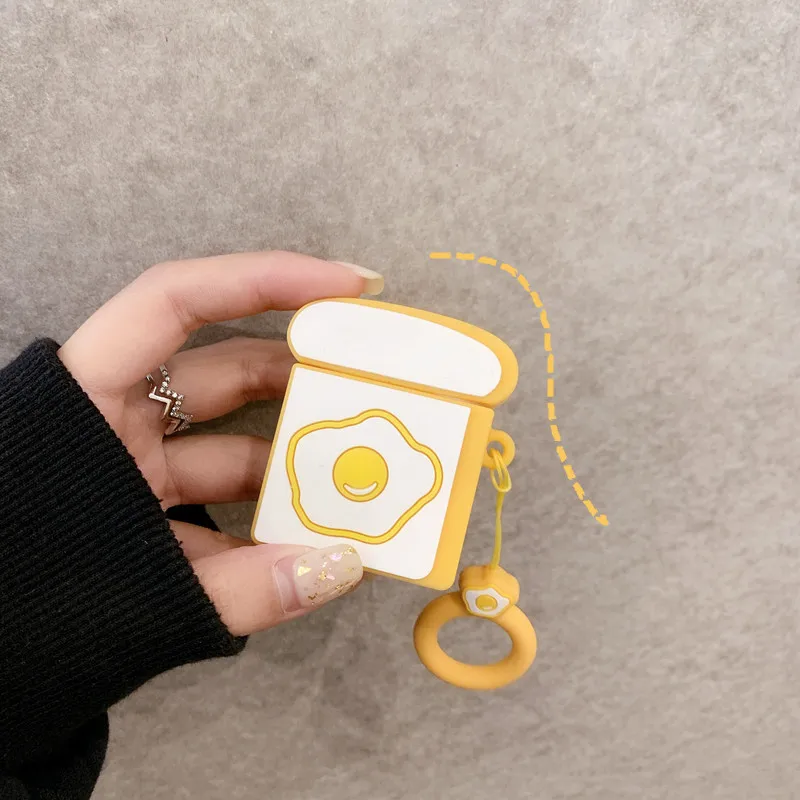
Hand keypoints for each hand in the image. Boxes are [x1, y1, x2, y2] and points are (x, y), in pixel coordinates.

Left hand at [58, 251, 383, 635]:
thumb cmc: (26, 611)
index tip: (348, 286)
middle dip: (305, 378)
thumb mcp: (136, 591)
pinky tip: (309, 538)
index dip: (264, 278)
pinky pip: (217, 500)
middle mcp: (110, 420)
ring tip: (358, 474)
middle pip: (223, 370)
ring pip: (229, 441)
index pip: (175, 301)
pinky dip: (264, 516)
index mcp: (86, 403)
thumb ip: (244, 589)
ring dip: (291, 460)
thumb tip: (344, 567)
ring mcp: (129, 465)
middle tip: (376, 387)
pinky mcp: (144, 509)